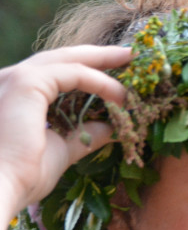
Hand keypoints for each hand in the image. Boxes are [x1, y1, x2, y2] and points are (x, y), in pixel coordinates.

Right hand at [0, 46, 130, 223]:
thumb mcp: (62, 150)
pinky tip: (121, 95)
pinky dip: (101, 82)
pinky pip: (74, 74)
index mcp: (13, 96)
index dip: (87, 70)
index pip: (55, 74)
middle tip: (130, 53)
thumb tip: (112, 128)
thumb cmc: (21, 176)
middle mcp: (8, 80)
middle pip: (61, 59)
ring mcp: (14, 78)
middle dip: (99, 55)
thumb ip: (85, 135)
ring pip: (68, 61)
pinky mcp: (25, 82)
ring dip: (104, 63)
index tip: (118, 71)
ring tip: (132, 61)